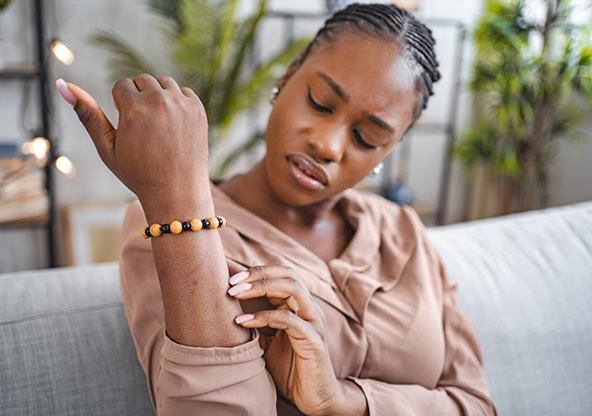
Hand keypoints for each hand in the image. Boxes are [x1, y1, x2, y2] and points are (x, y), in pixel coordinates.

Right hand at [55, 74, 209, 201]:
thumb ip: (87, 114)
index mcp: (135, 107)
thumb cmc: (138, 173)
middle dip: (139, 98)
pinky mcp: (199, 110)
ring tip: (158, 126)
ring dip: (158, 97)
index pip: (122, 85)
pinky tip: (174, 126)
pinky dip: (178, 103)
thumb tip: (62, 83)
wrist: (177, 193)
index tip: (128, 127)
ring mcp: (183, 104)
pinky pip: (184, 92)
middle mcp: (160, 100)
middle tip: (143, 128)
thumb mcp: (107, 147)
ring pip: (164, 83)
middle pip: (143, 80)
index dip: (121, 106)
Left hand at [227, 265, 341, 415]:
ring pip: (292, 289)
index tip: (232, 279)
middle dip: (258, 275)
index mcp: (300, 307)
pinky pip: (289, 320)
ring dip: (261, 288)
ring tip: (236, 294)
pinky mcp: (314, 339)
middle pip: (288, 275)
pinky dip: (264, 317)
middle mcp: (309, 309)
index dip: (258, 272)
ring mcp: (314, 322)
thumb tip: (229, 311)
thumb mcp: (268, 344)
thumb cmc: (291, 370)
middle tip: (232, 284)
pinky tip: (244, 322)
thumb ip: (257, 325)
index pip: (283, 274)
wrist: (314, 398)